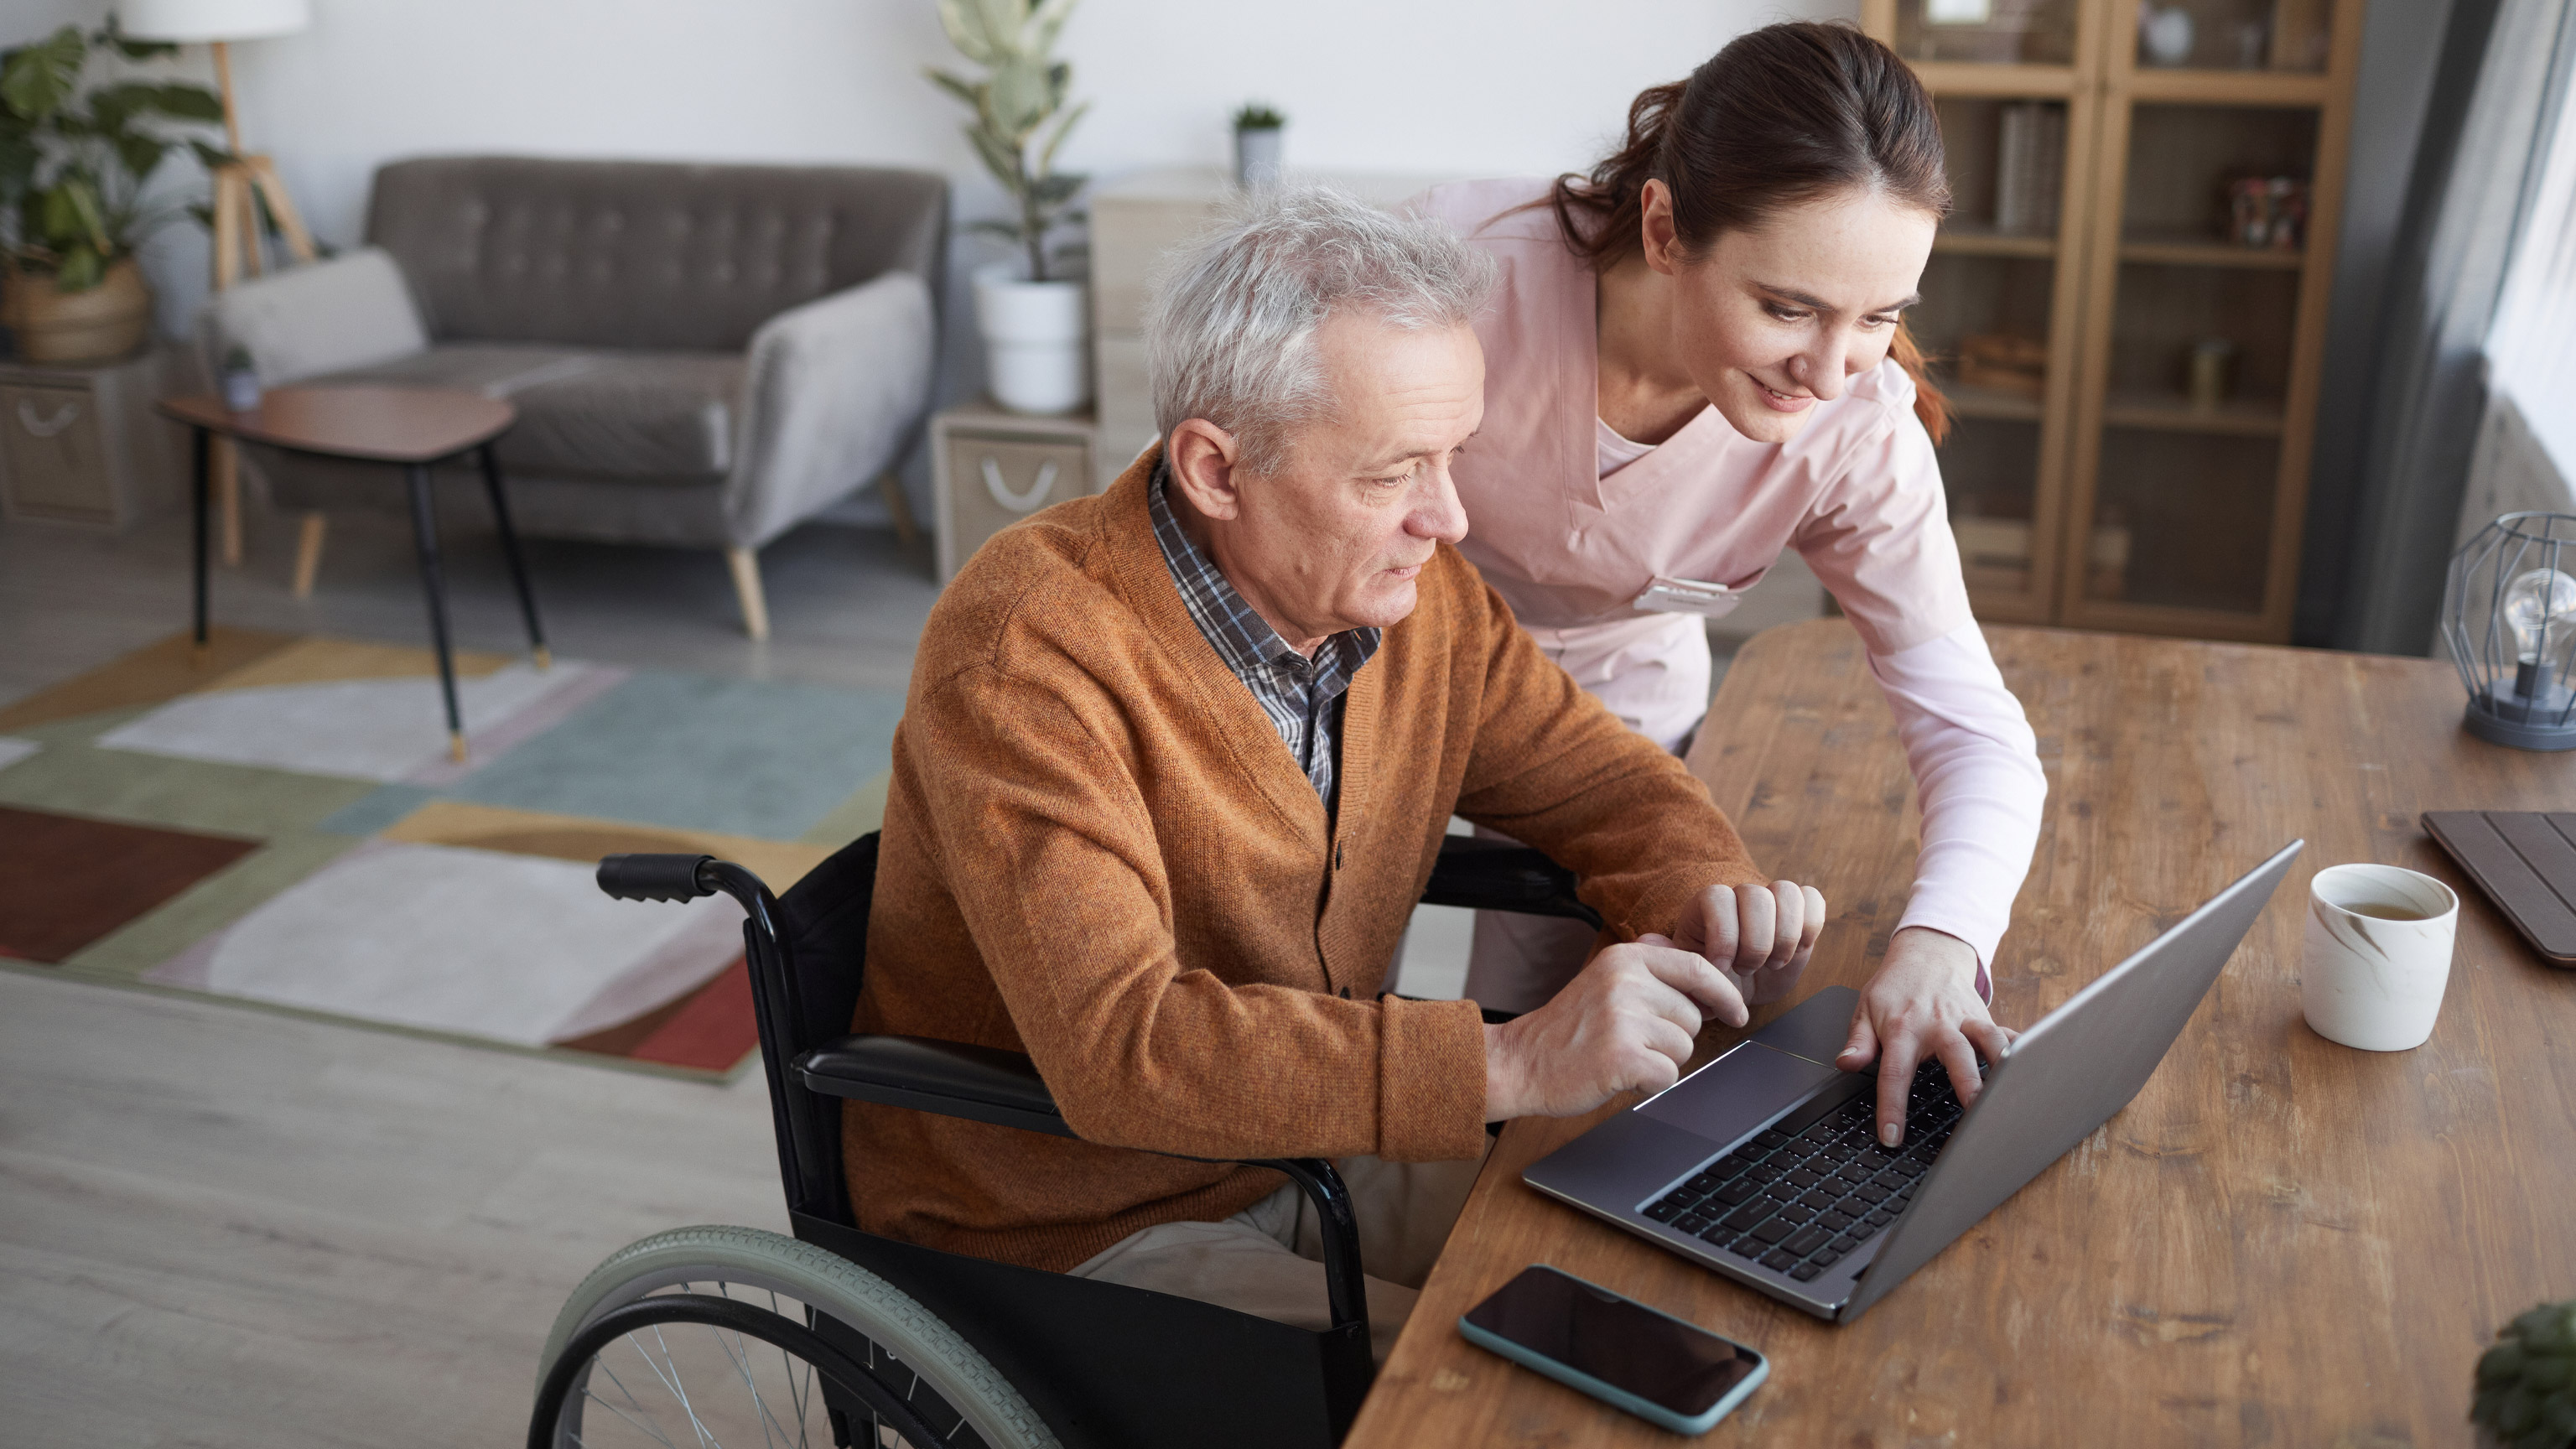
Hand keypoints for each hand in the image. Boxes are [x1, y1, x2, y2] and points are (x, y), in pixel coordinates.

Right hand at [1483, 936, 1747, 1120]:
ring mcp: (1621, 1019)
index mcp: (1624, 958)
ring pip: (1683, 1049)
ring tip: (1621, 1056)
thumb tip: (1699, 964)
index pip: (1697, 967)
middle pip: (1692, 1017)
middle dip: (1673, 1038)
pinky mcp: (1620, 1057)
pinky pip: (1668, 1076)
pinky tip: (1620, 1075)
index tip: (1736, 1012)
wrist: (1520, 1061)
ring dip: (1660, 1061)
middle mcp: (1624, 982)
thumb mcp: (1603, 979)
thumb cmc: (1566, 1029)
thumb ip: (1647, 967)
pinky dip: (1649, 1084)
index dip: (1724, 993)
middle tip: (1633, 1041)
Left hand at [1673, 880, 1827, 1006]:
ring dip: (1783, 937)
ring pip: (1786, 893)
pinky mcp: (1800, 912)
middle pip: (1755, 895)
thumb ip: (1669, 959)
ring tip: (1772, 963)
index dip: (1724, 934)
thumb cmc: (1710, 983)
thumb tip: (1647, 940)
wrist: (1739, 991)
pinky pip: (1813, 900)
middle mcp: (1739, 896)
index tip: (1722, 966)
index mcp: (1706, 906)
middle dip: (1755, 942)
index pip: (1718, 897)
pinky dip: (1808, 928)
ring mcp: (1772, 901)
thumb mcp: (1685, 978)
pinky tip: (1795, 952)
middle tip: (1748, 969)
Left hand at [1835, 926, 2015, 1146]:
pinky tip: (2032, 1068)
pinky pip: (2007, 1033)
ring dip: (2001, 1064)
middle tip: (1975, 1110)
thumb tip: (1846, 1064)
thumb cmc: (1895, 987)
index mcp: (1904, 1028)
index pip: (1895, 1072)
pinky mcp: (1986, 1018)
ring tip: (2011, 1092)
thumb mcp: (1866, 1009)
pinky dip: (2021, 1049)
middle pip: (1955, 1054)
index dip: (1893, 1107)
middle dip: (1967, 1082)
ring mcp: (1966, 1020)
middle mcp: (1938, 1024)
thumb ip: (1858, 1041)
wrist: (1927, 953)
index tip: (1892, 1136)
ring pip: (1989, 1039)